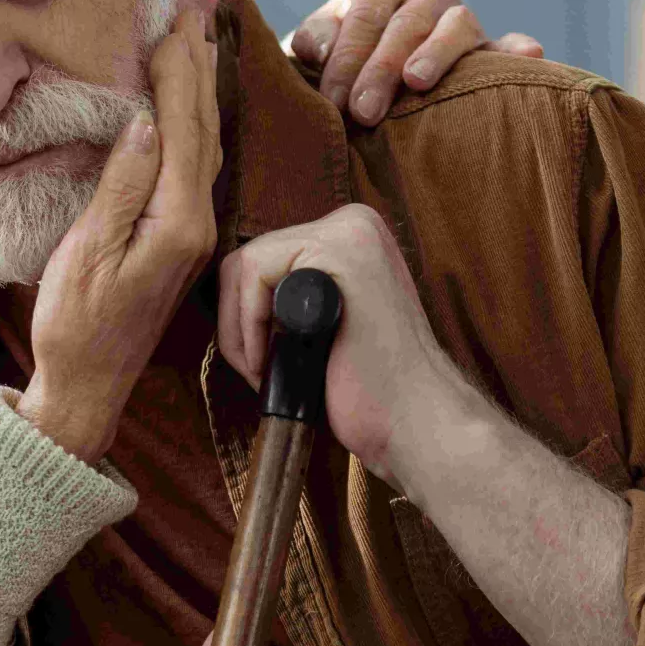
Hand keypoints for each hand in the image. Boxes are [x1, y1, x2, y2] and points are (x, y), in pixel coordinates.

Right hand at [17, 10, 220, 461]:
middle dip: (195, 69)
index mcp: (176, 219)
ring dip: (196, 91)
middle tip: (187, 15)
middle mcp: (194, 221)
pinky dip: (189, 125)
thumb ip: (121, 187)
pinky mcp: (176, 239)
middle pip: (203, 128)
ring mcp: (188, 231)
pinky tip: (179, 110)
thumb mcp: (88, 252)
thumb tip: (144, 123)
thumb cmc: (75, 324)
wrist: (86, 387)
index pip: (184, 127)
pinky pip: (191, 166)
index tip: (170, 23)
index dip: (178, 72)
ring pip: (202, 145)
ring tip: (190, 46)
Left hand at [216, 203, 471, 487]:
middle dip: (236, 322)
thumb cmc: (369, 390)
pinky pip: (254, 275)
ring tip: (264, 370)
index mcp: (351, 237)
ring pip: (244, 266)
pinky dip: (248, 326)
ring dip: (238, 329)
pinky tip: (271, 362)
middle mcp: (353, 222)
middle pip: (247, 260)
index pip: (262, 260)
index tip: (259, 360)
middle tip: (257, 369)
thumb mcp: (322, 326)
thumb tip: (227, 293)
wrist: (417, 422)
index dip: (243, 316)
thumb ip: (288, 298)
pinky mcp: (339, 251)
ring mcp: (349, 231)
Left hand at [290, 0, 545, 125]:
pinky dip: (517, 50)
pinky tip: (530, 56)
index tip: (333, 100)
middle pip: (407, 23)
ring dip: (436, 54)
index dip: (347, 57)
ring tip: (417, 82)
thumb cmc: (336, 55)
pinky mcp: (489, 48)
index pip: (366, 13)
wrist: (365, 67)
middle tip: (362, 112)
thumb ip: (314, 38)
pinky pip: (507, 46)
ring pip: (456, 25)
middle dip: (382, 69)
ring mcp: (461, 16)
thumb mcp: (315, 42)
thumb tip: (321, 50)